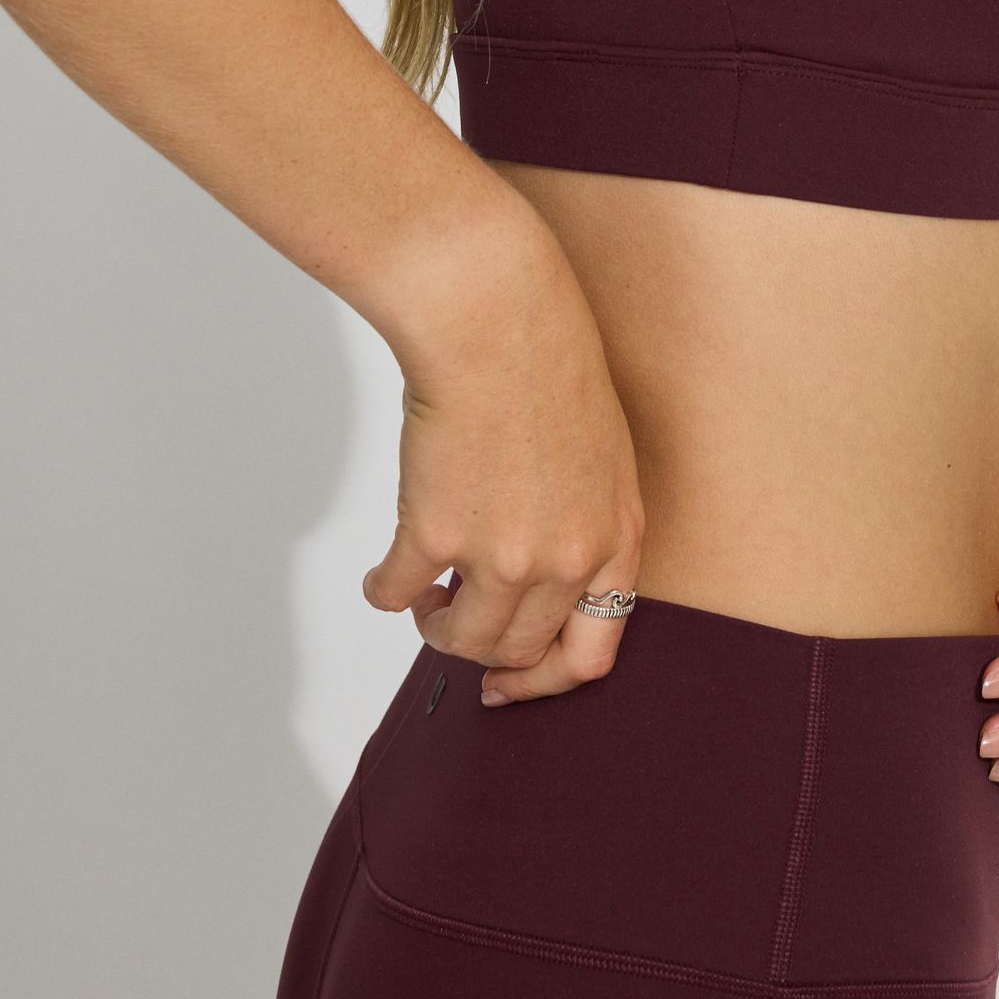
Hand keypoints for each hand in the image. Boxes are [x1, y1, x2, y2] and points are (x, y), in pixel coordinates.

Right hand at [360, 196, 645, 702]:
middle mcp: (567, 558)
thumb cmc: (545, 363)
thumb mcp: (600, 455)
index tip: (508, 681)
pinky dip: (386, 593)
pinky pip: (400, 595)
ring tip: (424, 595)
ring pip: (463, 639)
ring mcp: (504, 555)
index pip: (593, 654)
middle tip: (453, 621)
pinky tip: (383, 576)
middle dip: (481, 647)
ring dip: (435, 626)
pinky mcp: (438, 536)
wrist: (495, 318)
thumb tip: (541, 579)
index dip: (544, 680)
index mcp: (616, 538)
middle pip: (519, 651)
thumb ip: (581, 523)